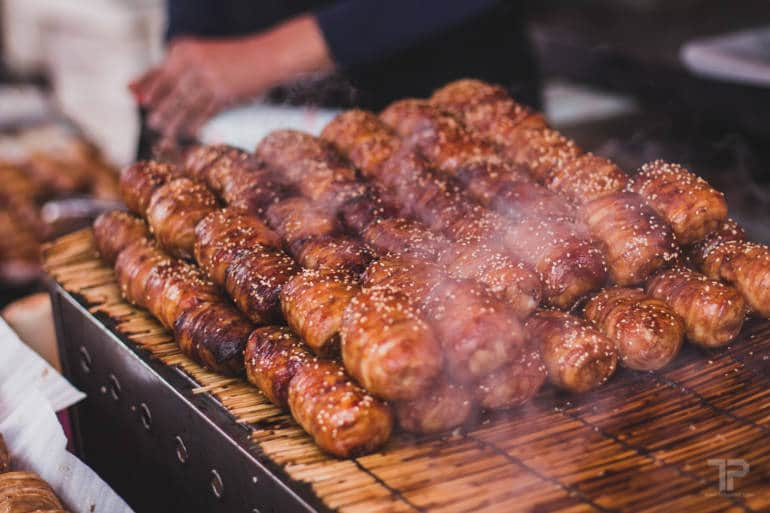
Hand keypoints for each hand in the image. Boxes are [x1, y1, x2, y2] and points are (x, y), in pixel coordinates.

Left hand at [130, 15, 333, 138]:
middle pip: (168, 91)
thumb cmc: (235, 58)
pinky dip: (194, 124)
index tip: (137, 100)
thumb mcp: (204, 56)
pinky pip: (203, 113)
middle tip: (152, 123)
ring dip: (172, 121)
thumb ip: (177, 69)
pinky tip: (188, 133)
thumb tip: (143, 89)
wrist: (268, 56)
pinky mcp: (223, 92)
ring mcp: (208, 77)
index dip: (146, 86)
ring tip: (164, 132)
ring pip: (183, 104)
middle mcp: (192, 61)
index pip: (158, 71)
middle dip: (159, 108)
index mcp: (184, 49)